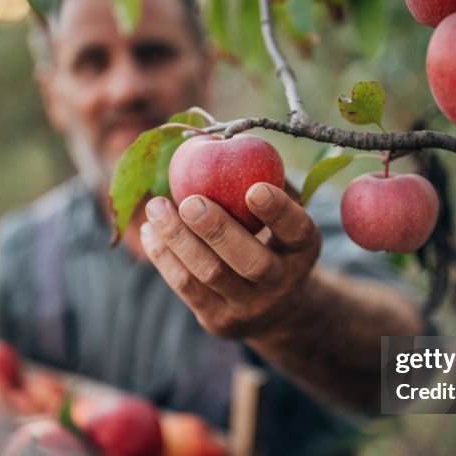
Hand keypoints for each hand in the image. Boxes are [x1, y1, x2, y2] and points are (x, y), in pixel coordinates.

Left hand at [140, 182, 321, 339]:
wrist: (274, 307)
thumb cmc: (273, 238)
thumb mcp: (281, 213)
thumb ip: (266, 179)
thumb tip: (228, 135)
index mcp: (304, 249)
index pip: (296, 231)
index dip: (278, 211)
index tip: (255, 188)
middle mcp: (282, 282)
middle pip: (251, 262)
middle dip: (218, 230)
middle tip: (190, 201)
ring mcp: (250, 307)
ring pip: (210, 274)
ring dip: (178, 239)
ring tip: (156, 206)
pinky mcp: (219, 320)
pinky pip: (186, 287)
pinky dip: (164, 256)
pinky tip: (152, 230)